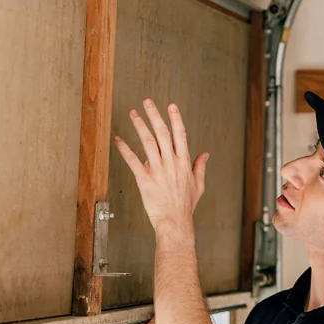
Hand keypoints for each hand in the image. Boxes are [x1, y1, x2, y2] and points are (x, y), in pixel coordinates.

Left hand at [114, 100, 208, 233]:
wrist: (175, 222)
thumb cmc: (185, 206)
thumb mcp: (198, 185)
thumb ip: (200, 167)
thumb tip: (205, 154)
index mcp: (183, 162)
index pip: (180, 135)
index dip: (176, 119)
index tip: (171, 106)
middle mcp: (170, 163)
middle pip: (162, 133)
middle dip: (154, 115)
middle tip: (148, 102)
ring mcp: (157, 170)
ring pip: (147, 142)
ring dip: (139, 125)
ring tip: (133, 113)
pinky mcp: (144, 179)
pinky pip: (132, 161)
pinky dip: (125, 149)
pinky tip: (118, 139)